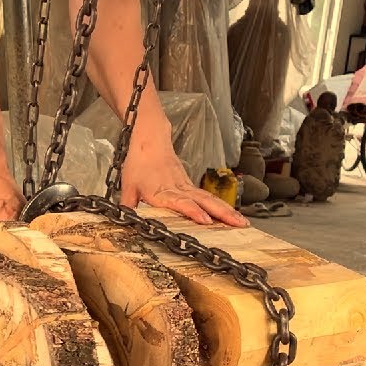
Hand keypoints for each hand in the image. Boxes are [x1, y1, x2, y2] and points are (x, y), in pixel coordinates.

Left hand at [122, 144, 248, 226]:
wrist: (148, 141)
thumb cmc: (138, 163)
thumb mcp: (127, 187)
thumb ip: (127, 206)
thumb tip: (122, 222)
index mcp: (162, 191)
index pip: (180, 202)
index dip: (193, 211)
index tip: (206, 220)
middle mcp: (178, 188)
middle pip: (203, 201)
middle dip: (222, 213)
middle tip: (238, 225)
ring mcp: (186, 186)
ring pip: (209, 199)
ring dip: (227, 210)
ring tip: (243, 222)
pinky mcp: (189, 184)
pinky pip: (207, 196)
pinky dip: (221, 206)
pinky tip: (231, 214)